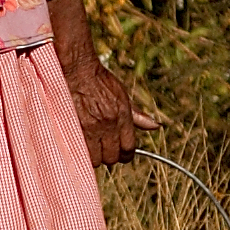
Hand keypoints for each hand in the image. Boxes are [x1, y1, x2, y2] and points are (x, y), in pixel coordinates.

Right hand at [47, 0, 155, 170]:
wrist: (76, 70)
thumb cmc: (100, 82)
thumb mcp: (122, 96)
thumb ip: (137, 115)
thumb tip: (156, 126)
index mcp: (122, 117)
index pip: (128, 149)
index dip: (126, 155)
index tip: (122, 154)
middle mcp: (107, 125)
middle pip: (112, 158)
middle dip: (110, 157)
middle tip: (105, 151)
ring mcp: (89, 128)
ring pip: (95, 159)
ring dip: (94, 157)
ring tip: (92, 149)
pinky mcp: (73, 129)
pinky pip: (80, 151)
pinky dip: (81, 152)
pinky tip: (82, 146)